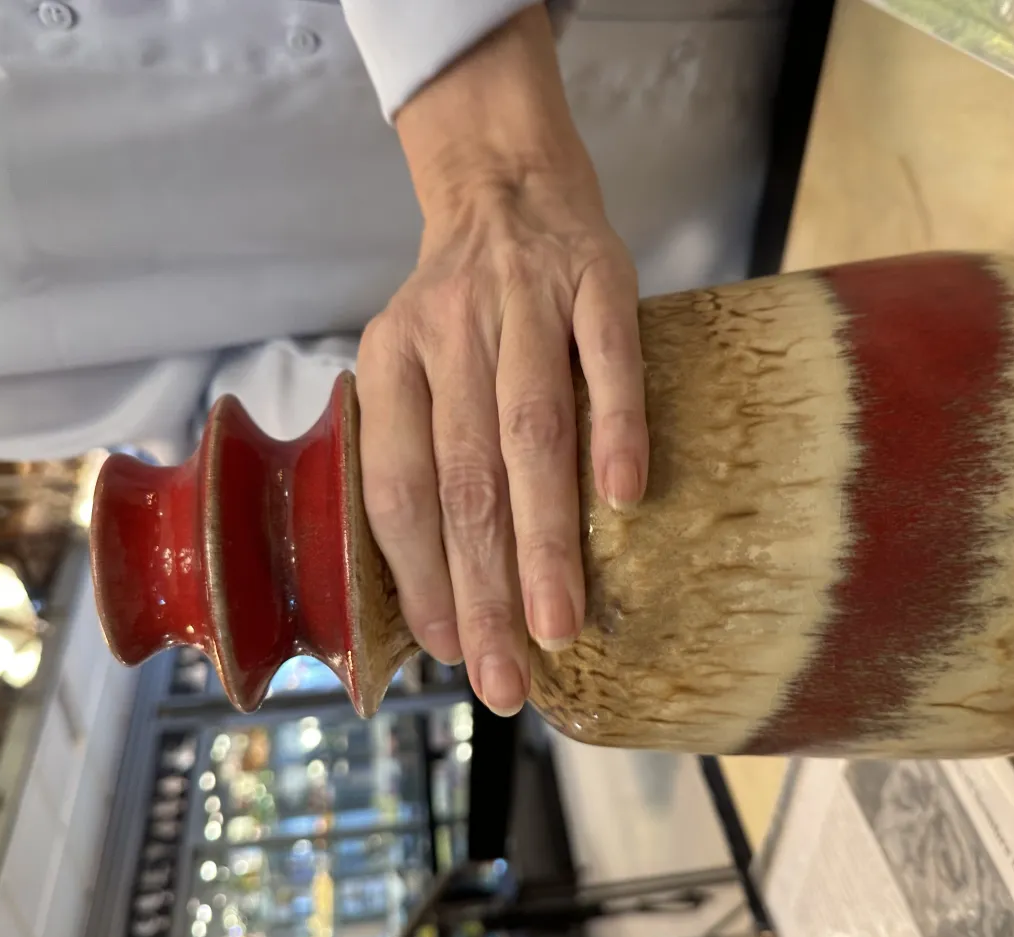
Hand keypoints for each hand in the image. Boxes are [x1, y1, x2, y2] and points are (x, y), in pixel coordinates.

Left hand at [356, 7, 647, 714]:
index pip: (396, 488)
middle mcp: (446, 334)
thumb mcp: (409, 362)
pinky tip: (625, 497)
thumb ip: (420, 452)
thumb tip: (446, 590)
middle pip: (462, 478)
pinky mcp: (597, 278)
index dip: (419, 576)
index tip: (447, 651)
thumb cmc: (461, 306)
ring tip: (558, 625)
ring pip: (530, 431)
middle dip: (483, 590)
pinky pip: (608, 357)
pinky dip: (615, 425)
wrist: (505, 181)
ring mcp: (523, 303)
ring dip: (543, 536)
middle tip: (504, 678)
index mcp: (389, 363)